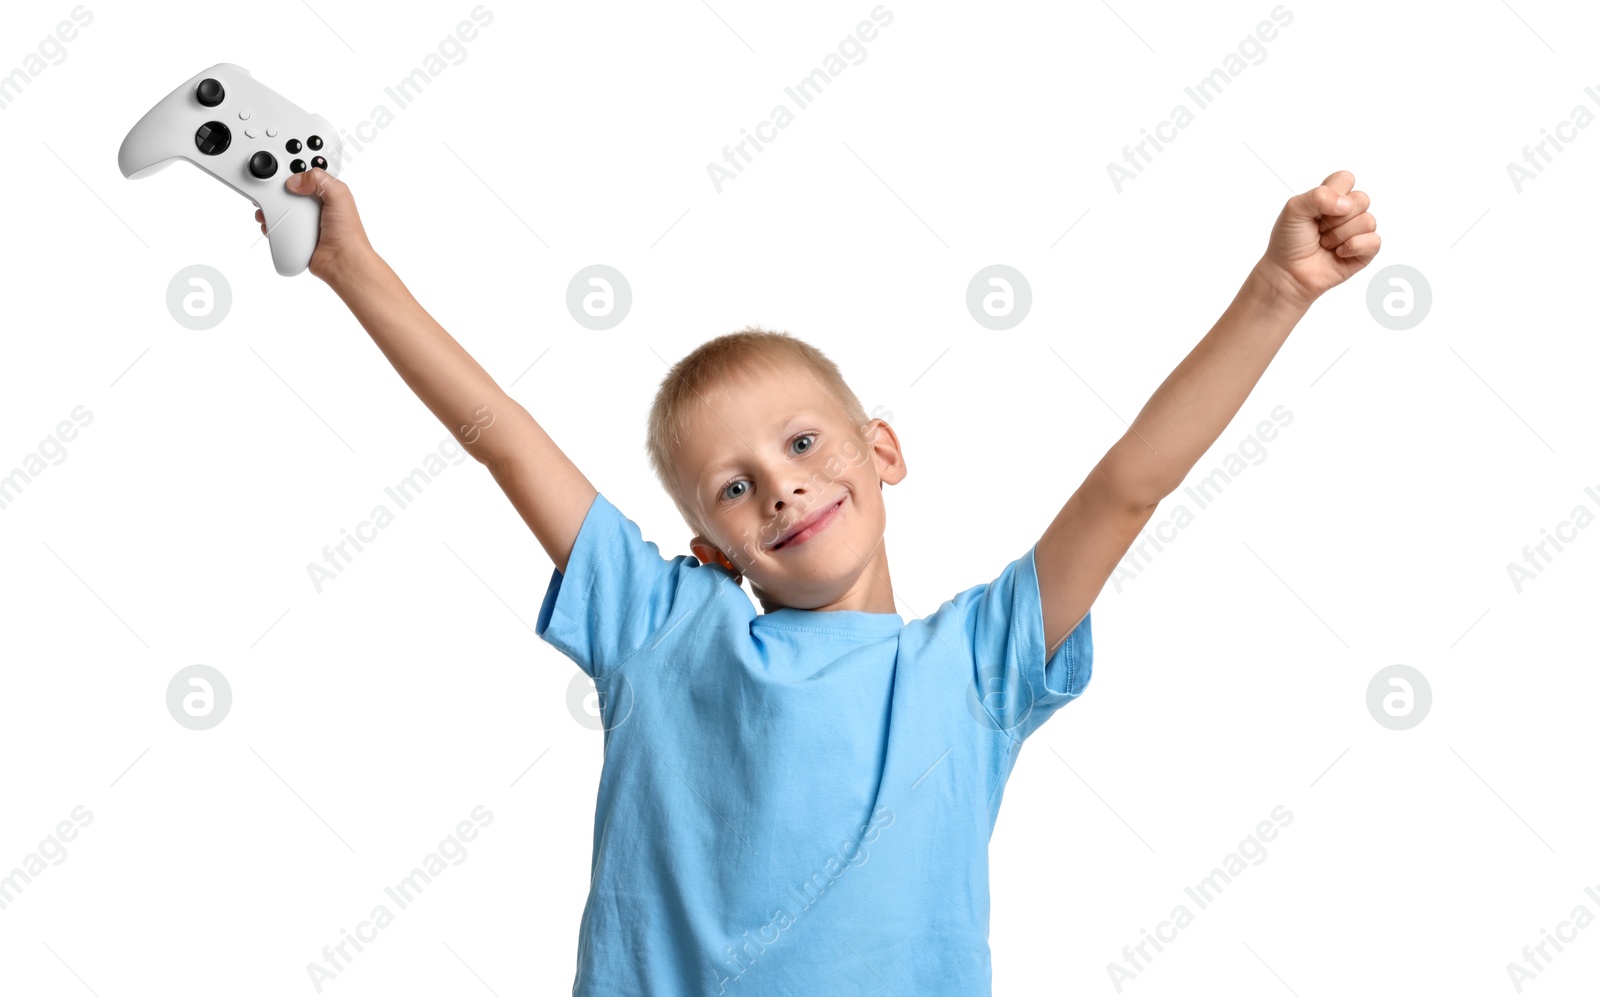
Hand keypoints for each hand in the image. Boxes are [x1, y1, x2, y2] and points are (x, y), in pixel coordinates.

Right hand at [252, 168, 373, 282]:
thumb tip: (296, 180)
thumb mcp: (340, 195)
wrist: (342, 262)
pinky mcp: (295, 233)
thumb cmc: (348, 234)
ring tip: (263, 205)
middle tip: (268, 187)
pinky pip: (277, 224)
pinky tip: (267, 221)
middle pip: (289, 189)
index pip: (306, 173)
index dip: (293, 169)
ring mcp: (304, 220)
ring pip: (280, 206)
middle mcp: (315, 205)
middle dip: (276, 187)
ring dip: (269, 204)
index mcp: (327, 192)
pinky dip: (270, 221)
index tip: (280, 167)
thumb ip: (320, 179)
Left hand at [1254, 169, 1379, 309]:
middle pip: (1362, 199)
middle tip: (1318, 230)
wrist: (1287, 272)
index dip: (1333, 192)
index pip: (1347, 179)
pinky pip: (1374, 241)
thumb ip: (1318, 196)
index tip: (1316, 208)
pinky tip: (1338, 253)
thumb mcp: (1294, 210)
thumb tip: (1346, 204)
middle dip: (1335, 218)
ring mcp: (1358, 231)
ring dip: (1339, 235)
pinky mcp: (1364, 252)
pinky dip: (1353, 247)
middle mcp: (1348, 212)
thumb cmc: (1288, 241)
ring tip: (1324, 244)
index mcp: (1332, 197)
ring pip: (1367, 220)